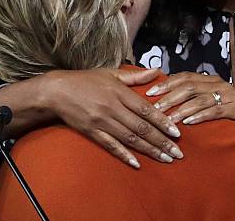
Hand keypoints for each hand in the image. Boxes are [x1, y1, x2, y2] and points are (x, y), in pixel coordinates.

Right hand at [42, 67, 183, 168]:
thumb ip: (135, 76)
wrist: (56, 91)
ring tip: (165, 159)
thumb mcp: (111, 73)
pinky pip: (111, 145)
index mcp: (119, 92)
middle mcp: (113, 108)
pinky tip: (137, 163)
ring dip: (149, 150)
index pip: (146, 109)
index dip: (163, 122)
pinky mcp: (92, 132)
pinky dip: (124, 154)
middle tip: (178, 153)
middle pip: (142, 127)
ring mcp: (102, 122)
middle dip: (161, 141)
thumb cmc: (85, 80)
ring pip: (130, 138)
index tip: (177, 132)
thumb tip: (157, 71)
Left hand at [146, 72, 234, 125]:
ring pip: (200, 99)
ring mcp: (230, 95)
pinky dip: (199, 116)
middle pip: (189, 86)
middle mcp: (220, 84)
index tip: (150, 92)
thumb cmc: (228, 116)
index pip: (185, 76)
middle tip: (155, 108)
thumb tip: (164, 97)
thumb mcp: (209, 102)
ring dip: (181, 109)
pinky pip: (214, 111)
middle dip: (170, 97)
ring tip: (168, 119)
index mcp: (211, 80)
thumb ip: (192, 98)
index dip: (166, 83)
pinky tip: (188, 123)